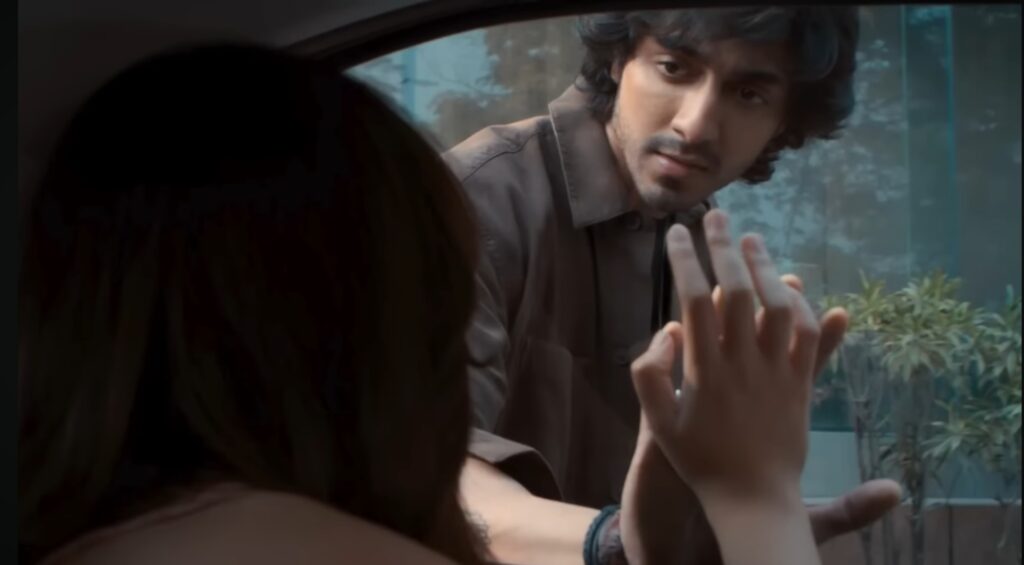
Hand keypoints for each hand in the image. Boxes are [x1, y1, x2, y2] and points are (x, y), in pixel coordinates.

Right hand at [633, 210, 817, 499]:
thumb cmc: (700, 462)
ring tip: (753, 239)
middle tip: (718, 216)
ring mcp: (778, 372)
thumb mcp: (660, 425)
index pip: (694, 299)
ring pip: (777, 306)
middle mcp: (744, 365)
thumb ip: (650, 377)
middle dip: (725, 247)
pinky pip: (806, 336)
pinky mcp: (801, 384)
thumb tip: (665, 329)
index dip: (686, 260)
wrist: (754, 499)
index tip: (678, 232)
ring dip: (765, 267)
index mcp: (705, 372)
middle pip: (738, 291)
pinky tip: (791, 287)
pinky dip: (800, 306)